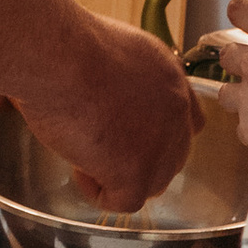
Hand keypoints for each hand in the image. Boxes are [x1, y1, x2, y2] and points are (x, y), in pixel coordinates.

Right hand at [23, 16, 198, 213]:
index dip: (159, 134)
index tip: (129, 132)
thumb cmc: (69, 45)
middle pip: (173, 157)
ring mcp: (159, 145)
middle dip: (138, 158)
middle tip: (100, 144)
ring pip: (153, 183)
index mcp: (170, 79)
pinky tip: (79, 167)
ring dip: (119, 175)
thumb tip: (109, 96)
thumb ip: (125, 78)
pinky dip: (99, 192)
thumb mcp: (112, 50)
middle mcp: (174, 112)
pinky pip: (124, 201)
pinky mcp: (135, 171)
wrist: (59, 56)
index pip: (188, 121)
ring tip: (84, 152)